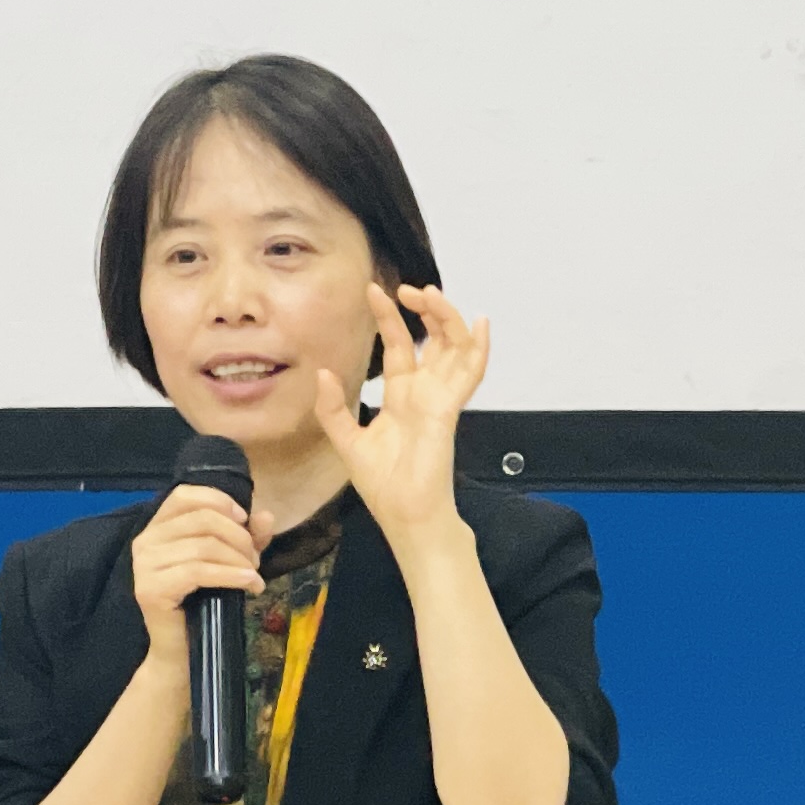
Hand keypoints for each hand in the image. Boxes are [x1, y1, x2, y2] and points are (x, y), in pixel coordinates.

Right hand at [129, 481, 266, 664]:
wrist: (181, 654)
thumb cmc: (203, 605)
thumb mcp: (230, 561)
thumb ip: (246, 536)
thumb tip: (265, 516)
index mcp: (156, 528)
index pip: (184, 495)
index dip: (219, 501)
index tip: (245, 521)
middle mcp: (144, 541)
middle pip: (202, 520)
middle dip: (238, 537)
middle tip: (255, 561)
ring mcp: (144, 566)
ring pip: (204, 546)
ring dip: (239, 559)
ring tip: (254, 577)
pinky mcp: (151, 589)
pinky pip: (198, 571)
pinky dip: (231, 576)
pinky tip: (250, 585)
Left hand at [318, 284, 489, 546]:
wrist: (406, 516)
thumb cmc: (386, 487)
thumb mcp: (347, 442)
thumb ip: (333, 409)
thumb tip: (324, 374)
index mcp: (402, 398)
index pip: (397, 347)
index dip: (388, 318)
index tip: (373, 291)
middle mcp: (424, 393)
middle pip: (431, 340)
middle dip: (422, 310)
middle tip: (407, 289)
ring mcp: (439, 399)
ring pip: (453, 348)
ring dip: (446, 319)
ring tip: (431, 294)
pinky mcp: (448, 410)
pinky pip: (469, 374)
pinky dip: (477, 349)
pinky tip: (479, 324)